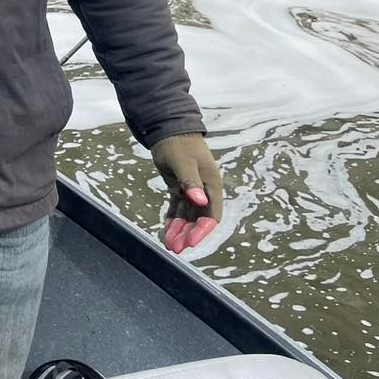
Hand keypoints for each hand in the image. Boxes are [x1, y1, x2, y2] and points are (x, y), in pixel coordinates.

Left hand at [150, 133, 223, 252]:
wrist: (169, 130)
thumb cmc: (179, 144)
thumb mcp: (184, 162)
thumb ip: (191, 182)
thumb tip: (200, 200)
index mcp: (212, 185)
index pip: (211, 214)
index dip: (202, 230)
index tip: (191, 242)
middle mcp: (205, 191)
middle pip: (198, 219)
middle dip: (188, 234)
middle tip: (175, 248)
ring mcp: (192, 190)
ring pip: (187, 216)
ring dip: (179, 230)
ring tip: (169, 245)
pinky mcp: (180, 188)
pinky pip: (178, 208)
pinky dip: (172, 220)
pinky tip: (166, 231)